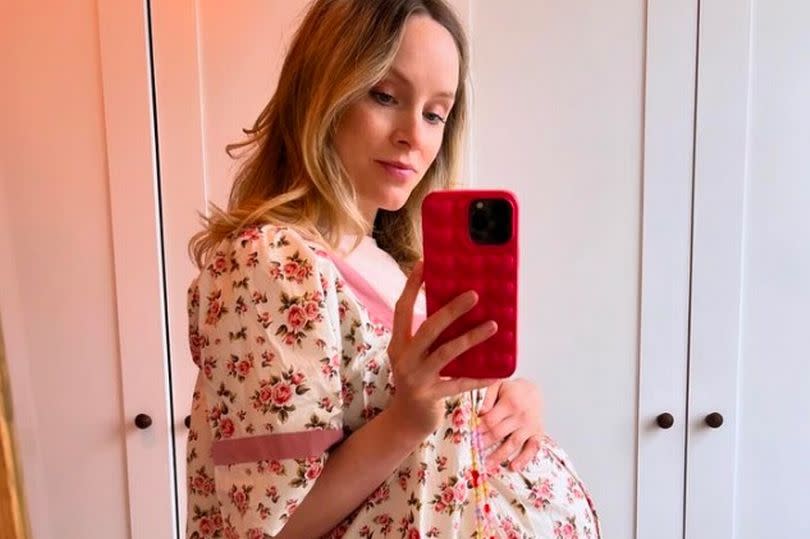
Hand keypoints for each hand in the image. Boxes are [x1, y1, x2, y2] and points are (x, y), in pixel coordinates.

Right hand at [387, 261, 503, 438]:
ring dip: (471, 338)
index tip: (424, 264)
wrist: (406, 420)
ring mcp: (417, 379)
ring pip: (446, 354)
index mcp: (398, 343)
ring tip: (493, 325)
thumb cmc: (418, 380)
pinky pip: (459, 384)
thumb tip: (459, 307)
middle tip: (474, 294)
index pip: (402, 309)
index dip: (412, 287)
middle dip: (451, 310)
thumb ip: (430, 337)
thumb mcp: (415, 356)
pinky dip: (479, 377)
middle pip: (428, 329)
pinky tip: (497, 372)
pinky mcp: (431, 397)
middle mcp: (404, 358)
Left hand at [477, 377, 544, 471]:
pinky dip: (524, 458)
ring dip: (499, 455)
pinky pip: (533, 448)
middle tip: (474, 451)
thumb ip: (487, 396)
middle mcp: (521, 415)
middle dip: (485, 443)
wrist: (533, 391)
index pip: (491, 420)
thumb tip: (479, 412)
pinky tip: (514, 467)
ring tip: (487, 465)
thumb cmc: (512, 390)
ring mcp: (530, 426)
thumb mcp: (498, 386)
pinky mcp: (538, 433)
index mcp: (510, 402)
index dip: (479, 429)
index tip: (470, 436)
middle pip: (499, 433)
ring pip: (513, 443)